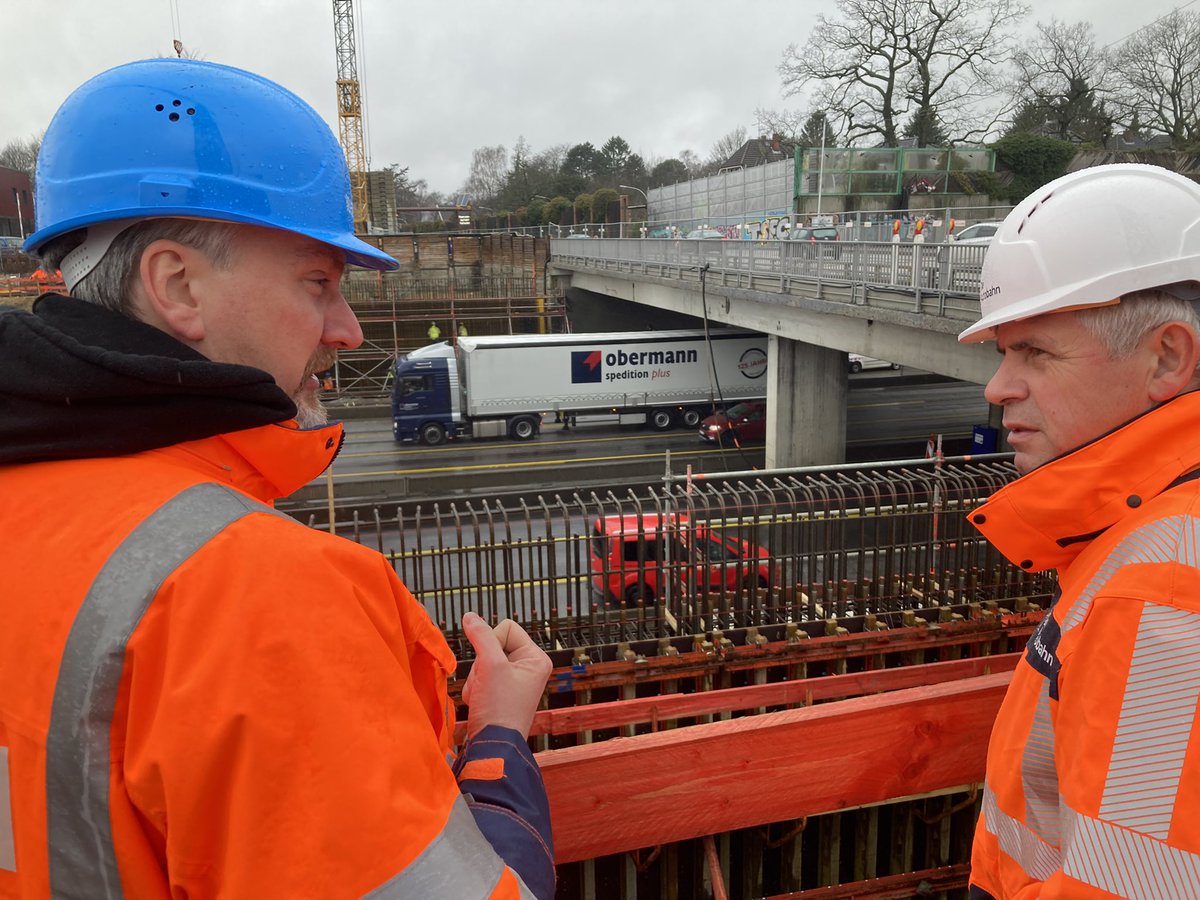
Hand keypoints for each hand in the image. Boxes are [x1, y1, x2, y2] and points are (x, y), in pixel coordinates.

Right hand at [461, 612, 551, 739]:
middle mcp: (528, 667)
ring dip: (477, 679)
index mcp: (536, 658)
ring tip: (485, 696)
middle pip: (492, 644)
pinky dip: (475, 689)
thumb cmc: (499, 709)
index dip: (492, 642)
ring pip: (483, 661)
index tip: (493, 665)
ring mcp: (513, 680)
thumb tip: (470, 616)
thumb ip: (481, 636)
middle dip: (483, 665)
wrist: (493, 746)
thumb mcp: (490, 666)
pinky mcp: (500, 692)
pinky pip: (480, 677)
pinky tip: (481, 703)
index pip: (506, 628)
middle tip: (488, 685)